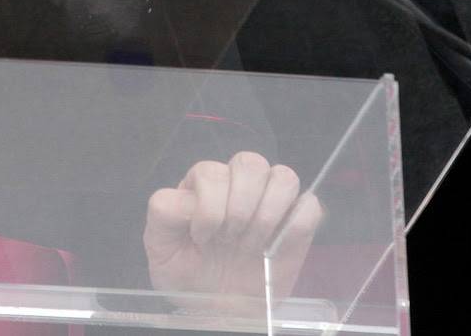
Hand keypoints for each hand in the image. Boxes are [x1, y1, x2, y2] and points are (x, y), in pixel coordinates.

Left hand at [144, 151, 323, 306]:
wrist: (216, 308)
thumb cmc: (186, 274)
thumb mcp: (161, 246)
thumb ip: (164, 212)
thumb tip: (190, 199)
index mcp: (203, 184)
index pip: (211, 172)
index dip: (209, 208)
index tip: (203, 240)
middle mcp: (238, 183)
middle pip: (250, 163)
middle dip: (241, 207)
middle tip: (232, 239)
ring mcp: (270, 201)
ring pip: (283, 176)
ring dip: (269, 213)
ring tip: (254, 244)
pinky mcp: (296, 223)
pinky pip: (309, 206)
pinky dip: (296, 225)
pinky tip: (276, 248)